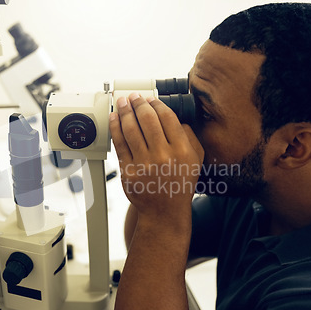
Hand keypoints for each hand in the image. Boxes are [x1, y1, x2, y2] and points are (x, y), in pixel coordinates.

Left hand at [109, 93, 203, 220]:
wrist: (164, 212)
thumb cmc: (179, 184)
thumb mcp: (196, 160)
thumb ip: (190, 136)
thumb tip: (176, 116)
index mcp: (182, 150)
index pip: (167, 117)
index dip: (156, 104)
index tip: (151, 99)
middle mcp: (163, 156)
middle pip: (147, 119)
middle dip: (139, 103)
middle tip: (134, 97)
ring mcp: (144, 164)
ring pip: (131, 128)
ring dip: (125, 111)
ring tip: (123, 102)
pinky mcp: (128, 171)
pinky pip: (119, 143)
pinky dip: (115, 127)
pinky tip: (114, 118)